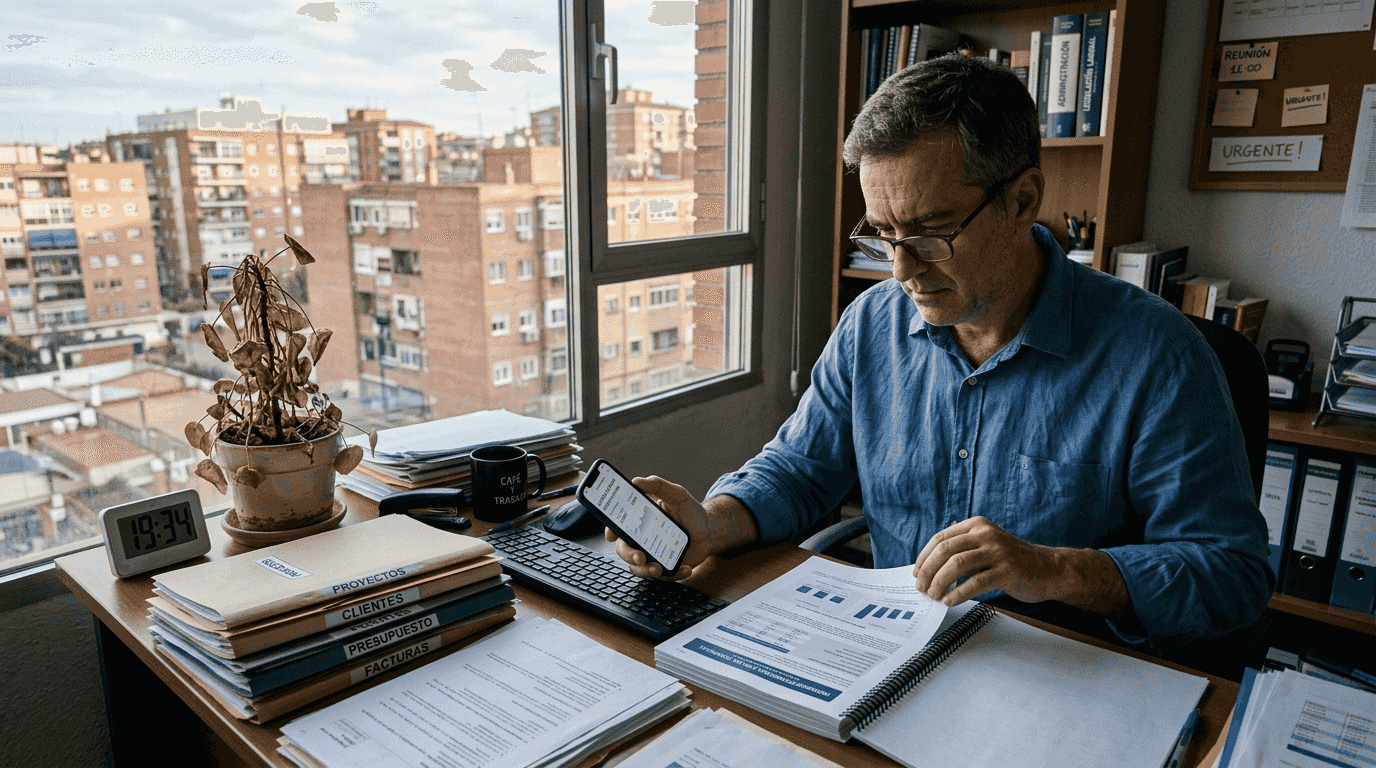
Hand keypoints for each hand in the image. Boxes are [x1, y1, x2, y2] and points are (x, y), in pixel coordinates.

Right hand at [605, 476, 716, 580]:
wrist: (709, 530)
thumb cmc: (689, 511)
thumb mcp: (676, 494)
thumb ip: (657, 486)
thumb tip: (636, 481)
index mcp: (639, 521)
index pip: (618, 527)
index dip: (611, 531)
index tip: (612, 535)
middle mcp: (642, 540)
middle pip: (624, 550)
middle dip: (629, 556)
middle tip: (641, 556)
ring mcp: (653, 555)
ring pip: (639, 568)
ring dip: (645, 571)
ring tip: (659, 568)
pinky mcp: (666, 568)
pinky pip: (664, 577)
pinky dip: (674, 575)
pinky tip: (686, 568)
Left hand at [912, 516, 1065, 605]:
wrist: (1050, 569)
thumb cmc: (1013, 561)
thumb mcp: (986, 546)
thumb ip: (963, 551)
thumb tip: (930, 570)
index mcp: (977, 526)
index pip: (940, 538)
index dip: (924, 557)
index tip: (916, 573)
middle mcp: (986, 534)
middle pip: (945, 550)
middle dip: (928, 571)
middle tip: (921, 588)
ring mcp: (997, 552)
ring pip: (957, 564)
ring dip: (940, 582)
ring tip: (934, 595)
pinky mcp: (1007, 571)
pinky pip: (976, 582)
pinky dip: (958, 593)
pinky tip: (950, 601)